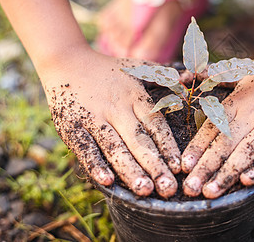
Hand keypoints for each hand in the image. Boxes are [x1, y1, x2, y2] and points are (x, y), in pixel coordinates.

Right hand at [41, 50, 180, 197]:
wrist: (65, 61)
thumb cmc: (107, 70)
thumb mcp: (136, 67)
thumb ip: (163, 75)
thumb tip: (189, 78)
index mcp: (134, 96)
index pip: (155, 124)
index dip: (167, 146)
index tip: (178, 167)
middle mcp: (116, 108)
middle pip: (138, 140)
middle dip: (155, 166)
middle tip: (169, 189)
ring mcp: (93, 118)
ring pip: (114, 148)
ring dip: (130, 170)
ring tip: (144, 190)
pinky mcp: (72, 127)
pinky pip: (86, 149)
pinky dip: (95, 165)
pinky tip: (107, 182)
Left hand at [181, 54, 253, 197]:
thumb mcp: (242, 71)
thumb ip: (215, 76)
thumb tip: (186, 75)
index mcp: (237, 101)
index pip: (211, 127)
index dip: (196, 148)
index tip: (183, 166)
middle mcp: (252, 114)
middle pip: (224, 144)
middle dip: (206, 167)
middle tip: (190, 189)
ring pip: (247, 152)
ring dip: (228, 173)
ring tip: (211, 192)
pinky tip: (246, 181)